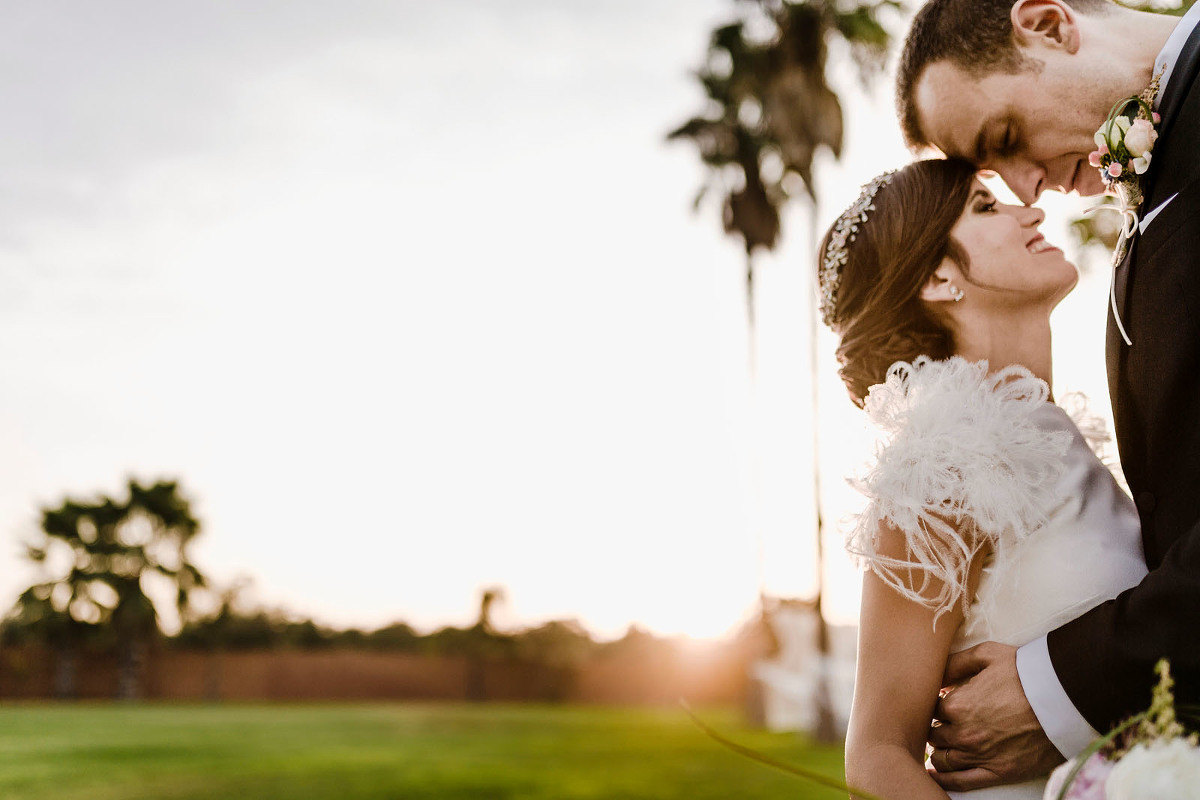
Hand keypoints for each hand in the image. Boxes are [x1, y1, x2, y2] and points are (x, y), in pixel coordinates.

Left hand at [927, 642, 1063, 791]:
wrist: (1065, 700)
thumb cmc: (1026, 673)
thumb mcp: (987, 654)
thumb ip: (956, 663)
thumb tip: (937, 676)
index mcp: (957, 705)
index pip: (931, 709)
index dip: (936, 705)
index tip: (942, 704)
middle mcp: (964, 734)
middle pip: (935, 735)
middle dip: (937, 728)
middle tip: (944, 723)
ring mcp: (980, 755)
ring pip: (943, 759)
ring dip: (939, 751)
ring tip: (943, 745)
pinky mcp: (998, 772)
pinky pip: (961, 782)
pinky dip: (944, 779)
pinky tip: (936, 774)